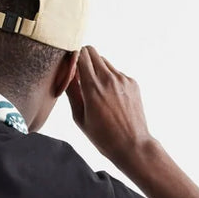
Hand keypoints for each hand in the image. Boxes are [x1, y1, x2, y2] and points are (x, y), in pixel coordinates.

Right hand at [67, 45, 151, 166]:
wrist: (132, 145)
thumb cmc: (103, 137)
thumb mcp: (80, 118)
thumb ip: (72, 92)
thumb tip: (66, 74)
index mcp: (92, 88)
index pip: (81, 55)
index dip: (73, 58)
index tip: (70, 68)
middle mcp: (108, 78)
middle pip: (92, 52)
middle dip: (84, 59)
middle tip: (80, 76)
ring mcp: (122, 79)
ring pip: (104, 62)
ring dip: (97, 70)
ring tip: (97, 92)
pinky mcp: (132, 82)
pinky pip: (116, 73)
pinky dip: (110, 79)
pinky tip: (110, 99)